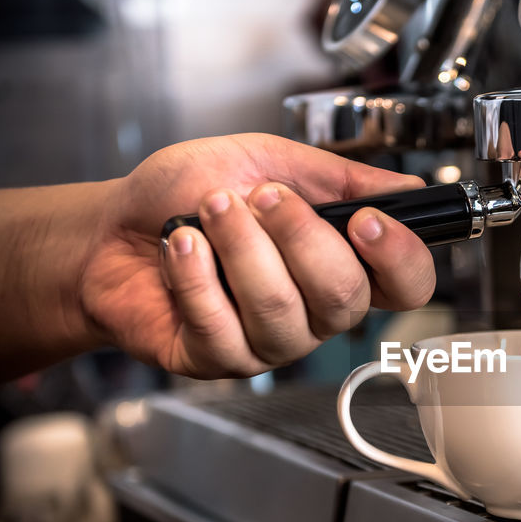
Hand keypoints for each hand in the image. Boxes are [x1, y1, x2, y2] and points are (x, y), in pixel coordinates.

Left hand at [83, 134, 435, 377]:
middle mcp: (316, 312)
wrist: (112, 227)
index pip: (408, 286)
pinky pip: (221, 325)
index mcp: (344, 264)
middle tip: (259, 197)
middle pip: (344, 297)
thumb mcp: (269, 161)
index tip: (366, 219)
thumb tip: (408, 187)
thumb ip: (340, 177)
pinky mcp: (219, 360)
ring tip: (209, 210)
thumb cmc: (188, 195)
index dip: (399, 258)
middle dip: (298, 235)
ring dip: (240, 246)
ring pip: (279, 308)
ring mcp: (270, 342)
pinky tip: (180, 245)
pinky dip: (195, 273)